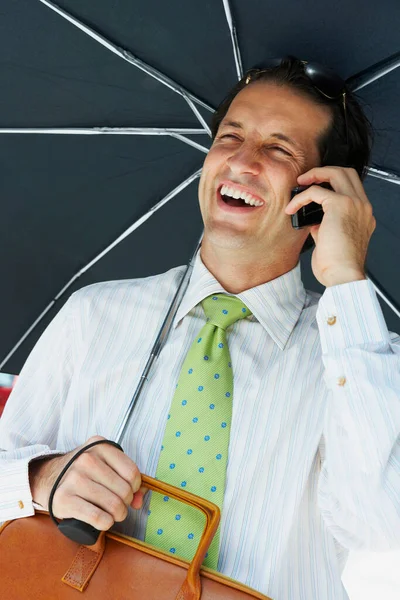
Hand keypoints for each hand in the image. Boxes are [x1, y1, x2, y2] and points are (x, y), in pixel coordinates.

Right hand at [29, 435, 147, 530]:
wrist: (48, 478)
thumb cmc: (83, 473)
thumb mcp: (104, 465)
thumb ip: (127, 478)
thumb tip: (139, 500)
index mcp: (99, 446)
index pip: (132, 472)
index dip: (135, 487)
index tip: (129, 491)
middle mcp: (86, 459)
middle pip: (124, 490)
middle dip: (125, 503)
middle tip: (118, 505)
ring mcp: (74, 479)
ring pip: (113, 505)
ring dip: (118, 515)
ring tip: (113, 514)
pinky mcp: (64, 499)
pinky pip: (97, 517)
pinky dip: (105, 523)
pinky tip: (103, 521)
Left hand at [285, 166, 375, 286]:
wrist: (342, 275)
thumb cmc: (337, 266)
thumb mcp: (330, 240)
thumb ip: (324, 226)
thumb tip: (312, 220)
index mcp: (363, 216)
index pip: (351, 188)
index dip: (331, 184)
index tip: (314, 188)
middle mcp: (362, 207)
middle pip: (347, 173)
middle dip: (324, 172)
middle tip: (305, 180)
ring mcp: (354, 204)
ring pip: (336, 173)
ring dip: (314, 175)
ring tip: (298, 185)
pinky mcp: (340, 205)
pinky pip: (315, 191)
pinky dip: (300, 198)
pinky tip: (292, 208)